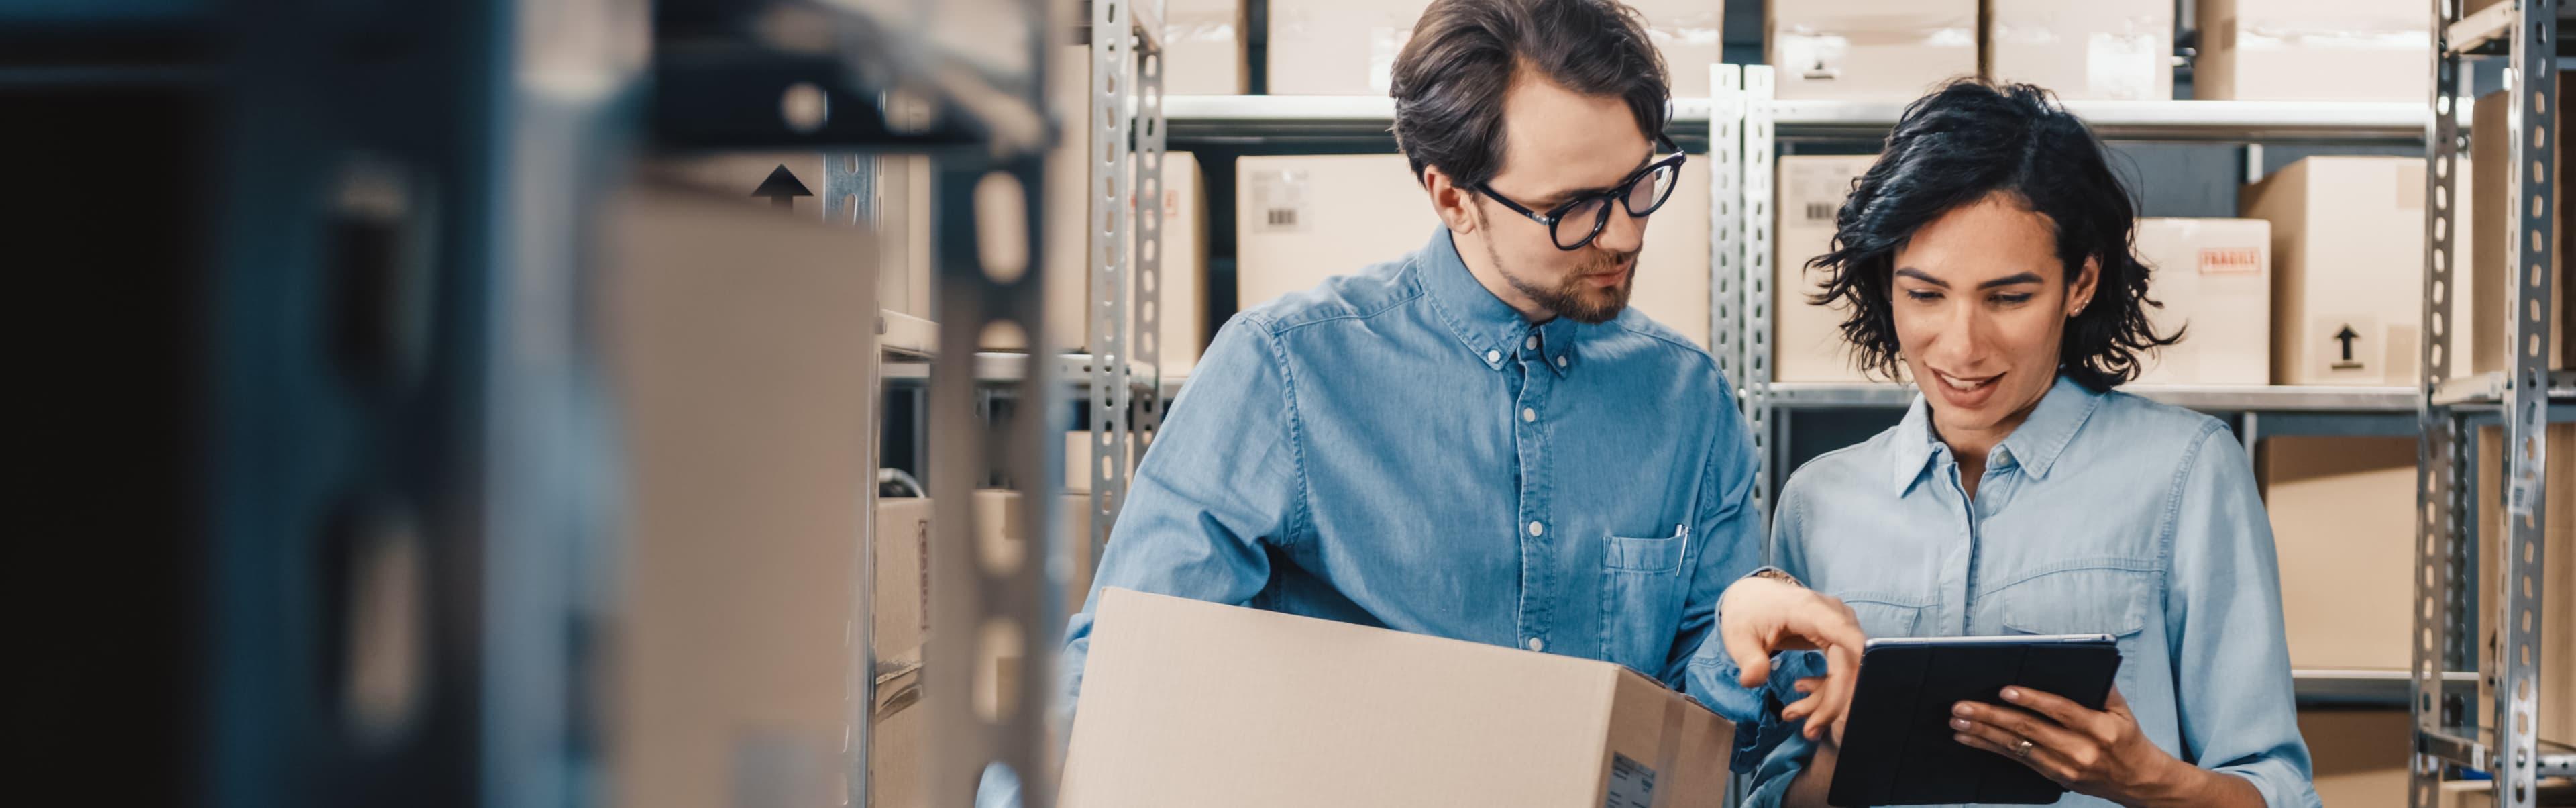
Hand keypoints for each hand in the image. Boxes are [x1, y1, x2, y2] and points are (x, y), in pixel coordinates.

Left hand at [1717, 576, 1866, 739]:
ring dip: (1827, 700)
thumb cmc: (1747, 613)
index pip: (1845, 636)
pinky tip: (1801, 692)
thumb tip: (1752, 681)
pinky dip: (1827, 689)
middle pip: (1850, 664)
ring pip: (1849, 671)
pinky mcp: (1839, 638)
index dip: (1858, 664)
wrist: (1752, 598)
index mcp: (1810, 609)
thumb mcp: (1738, 637)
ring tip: (1792, 715)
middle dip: (1833, 702)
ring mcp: (1840, 626)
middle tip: (1809, 731)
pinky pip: (1843, 669)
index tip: (1856, 698)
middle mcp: (1834, 615)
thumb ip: (1748, 659)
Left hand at [1949, 686, 2180, 804]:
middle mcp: (2081, 750)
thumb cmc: (2127, 738)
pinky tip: (1969, 739)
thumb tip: (2078, 659)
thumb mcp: (2122, 710)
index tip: (2005, 690)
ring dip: (1983, 733)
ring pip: (2017, 747)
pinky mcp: (2054, 777)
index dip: (2031, 699)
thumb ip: (2103, 686)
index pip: (2060, 711)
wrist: (2138, 782)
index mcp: (2100, 729)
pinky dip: (1990, 747)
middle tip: (1963, 706)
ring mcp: (2065, 767)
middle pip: (2029, 730)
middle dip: (1991, 716)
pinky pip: (2016, 760)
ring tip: (1958, 721)